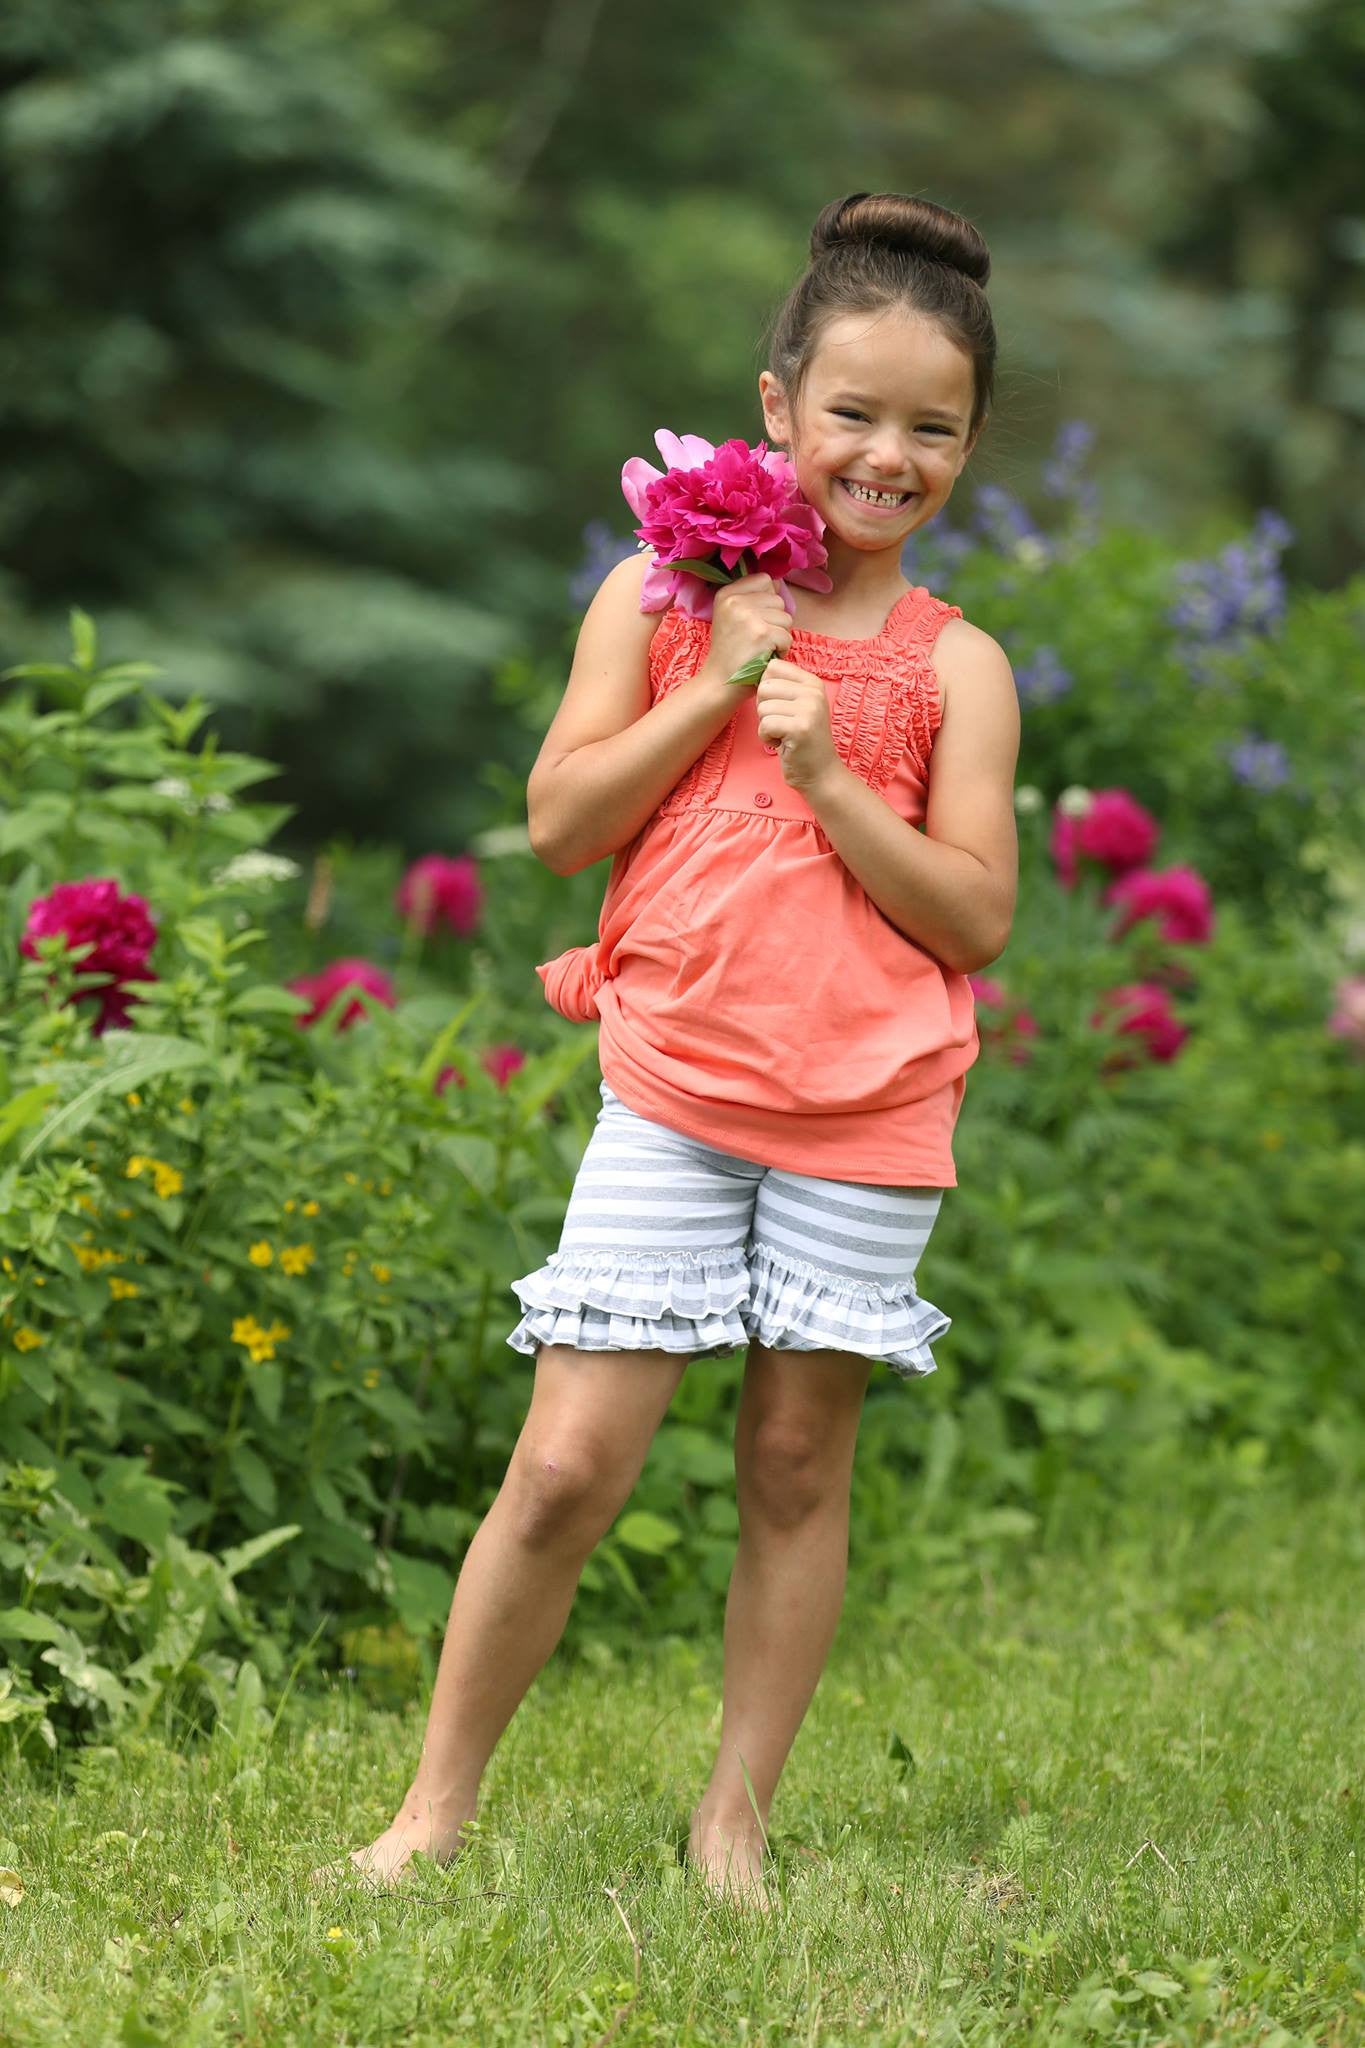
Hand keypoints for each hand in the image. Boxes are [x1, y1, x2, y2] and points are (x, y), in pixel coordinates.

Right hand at [700, 574, 791, 691]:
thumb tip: (777, 584)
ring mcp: (748, 616)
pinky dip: (781, 650)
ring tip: (761, 648)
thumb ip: (750, 597)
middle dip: (774, 621)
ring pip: (786, 618)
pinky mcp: (762, 634)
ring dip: (779, 635)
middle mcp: (735, 601)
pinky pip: (787, 636)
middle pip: (778, 600)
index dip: (767, 600)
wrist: (719, 683)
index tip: (756, 619)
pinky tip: (765, 657)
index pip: (764, 579)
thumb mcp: (730, 616)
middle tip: (757, 638)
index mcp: (726, 593)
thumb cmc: (730, 652)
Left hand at [754, 658, 842, 794]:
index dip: (766, 689)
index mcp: (812, 682)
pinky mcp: (800, 727)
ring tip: (784, 735)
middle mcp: (813, 691)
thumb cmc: (802, 741)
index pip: (773, 667)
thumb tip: (753, 670)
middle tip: (781, 724)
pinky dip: (766, 738)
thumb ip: (782, 687)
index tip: (779, 707)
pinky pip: (764, 725)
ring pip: (762, 707)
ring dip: (766, 726)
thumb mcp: (797, 707)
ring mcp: (809, 709)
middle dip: (764, 709)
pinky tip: (783, 744)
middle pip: (764, 686)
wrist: (821, 773)